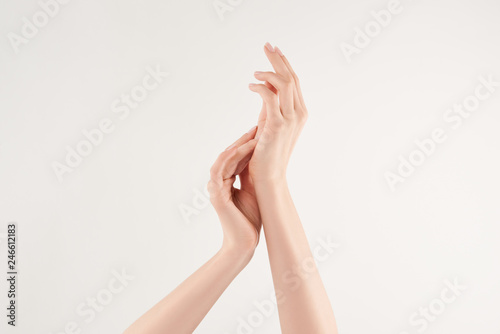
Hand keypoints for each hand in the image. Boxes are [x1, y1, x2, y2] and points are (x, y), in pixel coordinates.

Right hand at [207, 127, 261, 252]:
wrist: (244, 243)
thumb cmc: (250, 219)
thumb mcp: (254, 190)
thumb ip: (253, 174)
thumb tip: (264, 155)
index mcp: (228, 181)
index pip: (236, 157)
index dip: (248, 143)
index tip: (261, 131)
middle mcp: (220, 182)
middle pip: (230, 154)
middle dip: (243, 139)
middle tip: (257, 126)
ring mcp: (216, 187)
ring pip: (224, 159)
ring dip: (238, 145)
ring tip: (252, 134)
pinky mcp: (216, 194)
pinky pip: (220, 170)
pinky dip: (230, 158)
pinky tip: (242, 148)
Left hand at [249, 43, 307, 181]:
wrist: (268, 177)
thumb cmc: (266, 153)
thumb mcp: (269, 124)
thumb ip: (270, 106)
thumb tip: (263, 86)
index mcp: (299, 112)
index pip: (294, 81)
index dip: (284, 63)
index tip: (274, 50)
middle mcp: (299, 113)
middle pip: (291, 77)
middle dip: (278, 58)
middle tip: (267, 45)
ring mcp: (290, 119)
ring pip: (284, 83)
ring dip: (269, 71)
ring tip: (255, 71)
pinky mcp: (277, 125)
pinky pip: (270, 95)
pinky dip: (260, 86)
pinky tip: (251, 86)